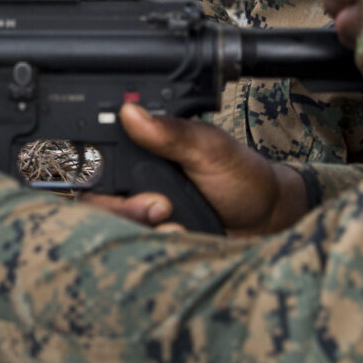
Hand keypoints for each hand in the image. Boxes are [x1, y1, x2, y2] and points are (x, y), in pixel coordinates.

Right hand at [77, 102, 309, 236]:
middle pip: (94, 202)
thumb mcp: (208, 147)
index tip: (121, 184)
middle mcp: (132, 186)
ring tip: (175, 223)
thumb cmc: (242, 177)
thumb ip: (171, 133)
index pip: (93, 164)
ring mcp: (140, 217)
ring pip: (110, 229)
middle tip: (160, 206)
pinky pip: (134, 250)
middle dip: (121, 209)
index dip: (94, 176)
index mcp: (139, 153)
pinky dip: (153, 245)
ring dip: (138, 229)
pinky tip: (177, 237)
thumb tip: (131, 112)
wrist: (269, 221)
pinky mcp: (153, 242)